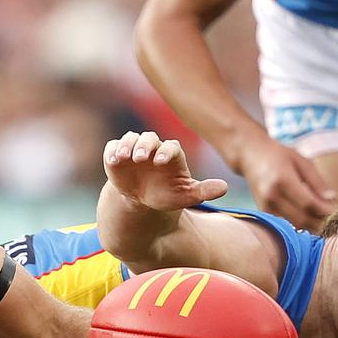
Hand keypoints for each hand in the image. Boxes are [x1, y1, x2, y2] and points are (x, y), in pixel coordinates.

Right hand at [104, 131, 227, 211]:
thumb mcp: (185, 195)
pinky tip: (112, 161)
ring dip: (127, 145)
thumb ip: (203, 191)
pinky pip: (114, 147)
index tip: (159, 162)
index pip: (170, 147)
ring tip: (124, 157)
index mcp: (171, 154)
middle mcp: (153, 147)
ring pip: (131, 138)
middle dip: (144, 146)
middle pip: (149, 138)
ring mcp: (134, 148)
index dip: (165, 151)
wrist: (142, 200)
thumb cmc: (166, 194)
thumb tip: (225, 187)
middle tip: (140, 158)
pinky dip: (112, 151)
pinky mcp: (117, 153)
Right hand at [237, 137, 335, 228]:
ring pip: (295, 224)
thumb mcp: (302, 161)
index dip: (325, 211)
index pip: (308, 204)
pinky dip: (301, 223)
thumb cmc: (279, 155)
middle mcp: (271, 196)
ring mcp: (265, 206)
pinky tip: (311, 217)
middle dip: (321, 222)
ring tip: (325, 219)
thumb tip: (332, 199)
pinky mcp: (264, 212)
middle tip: (336, 219)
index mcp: (282, 180)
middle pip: (302, 218)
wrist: (250, 156)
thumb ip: (317, 181)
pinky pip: (287, 223)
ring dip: (312, 225)